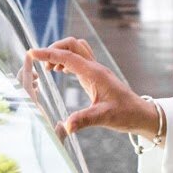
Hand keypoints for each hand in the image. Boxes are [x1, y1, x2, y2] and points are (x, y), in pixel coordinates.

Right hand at [24, 40, 158, 139]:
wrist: (141, 114)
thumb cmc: (126, 114)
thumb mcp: (104, 118)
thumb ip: (85, 120)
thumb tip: (66, 127)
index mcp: (94, 74)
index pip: (67, 57)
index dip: (48, 54)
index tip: (32, 53)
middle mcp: (95, 68)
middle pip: (72, 45)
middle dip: (54, 49)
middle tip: (41, 63)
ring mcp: (96, 71)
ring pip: (76, 49)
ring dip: (61, 53)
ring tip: (49, 69)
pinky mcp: (96, 76)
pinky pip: (79, 60)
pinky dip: (67, 61)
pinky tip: (61, 72)